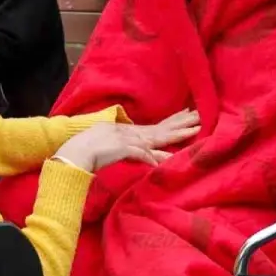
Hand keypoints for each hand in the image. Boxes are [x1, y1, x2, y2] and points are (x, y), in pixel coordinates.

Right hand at [53, 108, 200, 172]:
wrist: (75, 152)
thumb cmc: (88, 149)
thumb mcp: (110, 145)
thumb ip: (124, 147)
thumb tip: (139, 153)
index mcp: (129, 132)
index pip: (156, 126)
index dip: (173, 121)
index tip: (188, 114)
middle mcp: (131, 133)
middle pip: (162, 129)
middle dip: (182, 123)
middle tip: (200, 117)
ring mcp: (128, 140)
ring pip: (157, 137)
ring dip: (176, 135)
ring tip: (195, 132)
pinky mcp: (122, 149)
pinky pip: (141, 154)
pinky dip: (153, 157)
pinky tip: (167, 161)